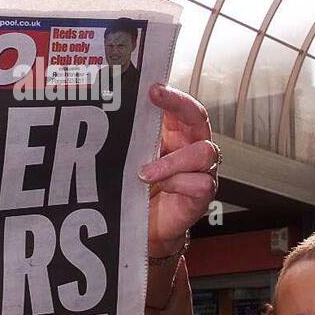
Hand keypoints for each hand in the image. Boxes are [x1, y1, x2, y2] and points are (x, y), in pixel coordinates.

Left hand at [139, 84, 219, 253]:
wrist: (146, 227)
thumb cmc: (140, 190)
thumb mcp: (133, 158)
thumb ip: (131, 138)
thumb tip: (111, 116)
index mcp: (176, 135)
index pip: (181, 107)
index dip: (171, 95)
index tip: (152, 87)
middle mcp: (192, 147)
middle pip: (198, 117)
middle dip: (179, 103)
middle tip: (156, 97)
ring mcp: (201, 171)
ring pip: (204, 152)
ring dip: (172, 160)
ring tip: (144, 172)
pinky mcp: (202, 195)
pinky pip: (200, 183)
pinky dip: (177, 184)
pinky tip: (160, 188)